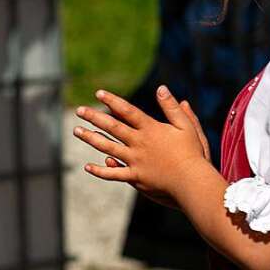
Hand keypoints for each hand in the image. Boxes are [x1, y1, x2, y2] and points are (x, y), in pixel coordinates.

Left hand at [73, 86, 210, 207]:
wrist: (193, 181)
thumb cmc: (192, 153)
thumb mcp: (186, 126)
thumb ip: (172, 108)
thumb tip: (161, 88)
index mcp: (151, 129)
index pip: (127, 111)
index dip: (112, 101)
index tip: (99, 93)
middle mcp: (139, 143)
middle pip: (112, 127)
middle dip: (94, 117)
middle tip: (79, 110)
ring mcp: (135, 160)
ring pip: (107, 147)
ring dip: (90, 138)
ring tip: (76, 131)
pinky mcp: (135, 177)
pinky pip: (113, 174)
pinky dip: (100, 170)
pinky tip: (88, 166)